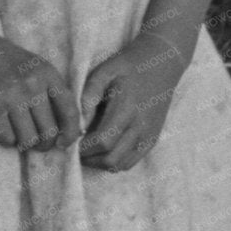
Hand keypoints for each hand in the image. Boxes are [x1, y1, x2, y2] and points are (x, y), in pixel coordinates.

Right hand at [0, 27, 81, 150]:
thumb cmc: (4, 60)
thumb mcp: (34, 67)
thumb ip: (51, 92)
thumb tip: (69, 132)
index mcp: (47, 73)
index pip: (70, 111)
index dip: (71, 133)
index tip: (63, 143)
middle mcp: (32, 84)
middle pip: (49, 132)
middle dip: (43, 144)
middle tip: (34, 141)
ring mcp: (10, 96)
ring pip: (28, 140)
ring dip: (24, 143)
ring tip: (17, 133)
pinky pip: (7, 139)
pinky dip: (6, 139)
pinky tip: (1, 127)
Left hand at [78, 32, 187, 171]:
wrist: (161, 65)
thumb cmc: (127, 66)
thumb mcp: (104, 71)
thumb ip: (89, 95)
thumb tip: (79, 122)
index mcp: (127, 109)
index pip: (103, 141)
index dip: (84, 148)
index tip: (70, 141)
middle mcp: (141, 127)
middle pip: (111, 159)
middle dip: (89, 159)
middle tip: (75, 148)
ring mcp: (149, 136)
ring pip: (121, 165)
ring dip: (100, 162)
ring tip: (87, 149)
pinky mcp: (152, 140)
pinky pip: (131, 162)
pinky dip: (114, 162)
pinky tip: (104, 149)